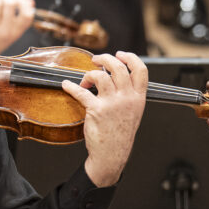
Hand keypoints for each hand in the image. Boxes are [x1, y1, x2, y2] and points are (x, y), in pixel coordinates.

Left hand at [66, 51, 148, 187]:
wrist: (112, 154)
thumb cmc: (120, 134)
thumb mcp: (133, 112)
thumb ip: (129, 94)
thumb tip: (115, 75)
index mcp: (138, 98)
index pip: (140, 70)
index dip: (130, 57)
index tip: (120, 54)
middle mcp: (127, 98)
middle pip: (118, 67)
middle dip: (104, 59)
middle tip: (96, 60)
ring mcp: (113, 104)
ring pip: (100, 76)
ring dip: (89, 74)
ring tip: (85, 80)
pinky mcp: (97, 110)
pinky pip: (81, 92)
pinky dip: (71, 86)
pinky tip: (67, 85)